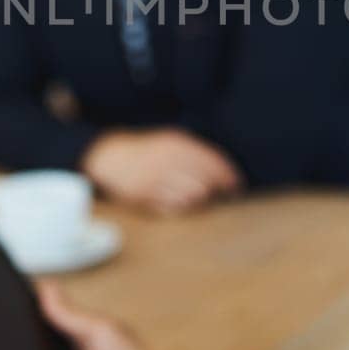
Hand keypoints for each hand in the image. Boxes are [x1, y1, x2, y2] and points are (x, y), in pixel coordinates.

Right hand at [79, 129, 241, 214]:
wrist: (112, 157)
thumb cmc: (149, 151)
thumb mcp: (172, 142)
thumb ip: (197, 154)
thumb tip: (227, 175)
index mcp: (175, 143)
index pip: (211, 162)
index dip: (228, 176)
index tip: (236, 187)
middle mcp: (165, 160)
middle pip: (203, 183)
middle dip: (213, 191)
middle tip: (217, 195)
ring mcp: (153, 179)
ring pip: (190, 198)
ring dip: (197, 200)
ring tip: (195, 197)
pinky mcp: (143, 196)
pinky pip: (172, 207)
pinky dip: (180, 207)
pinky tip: (179, 201)